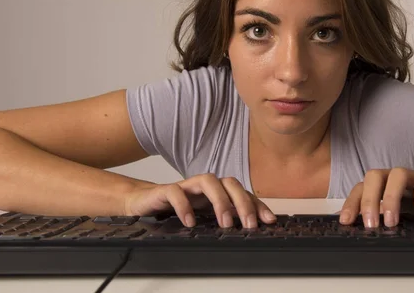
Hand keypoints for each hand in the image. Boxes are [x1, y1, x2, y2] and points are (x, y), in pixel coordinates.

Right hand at [123, 174, 276, 228]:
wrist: (144, 202)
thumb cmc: (178, 208)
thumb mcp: (204, 216)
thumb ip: (223, 219)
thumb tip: (247, 231)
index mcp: (217, 191)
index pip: (243, 193)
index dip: (257, 205)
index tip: (269, 221)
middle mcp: (205, 185)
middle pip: (230, 182)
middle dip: (242, 202)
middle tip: (249, 225)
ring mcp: (187, 186)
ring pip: (208, 181)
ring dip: (219, 201)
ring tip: (224, 223)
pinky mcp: (166, 190)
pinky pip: (176, 192)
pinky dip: (184, 206)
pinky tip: (190, 222)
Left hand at [338, 168, 413, 227]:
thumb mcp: (399, 217)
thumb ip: (379, 219)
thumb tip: (353, 231)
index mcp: (383, 186)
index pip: (360, 187)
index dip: (352, 202)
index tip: (346, 222)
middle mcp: (395, 179)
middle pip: (374, 176)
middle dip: (369, 199)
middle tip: (371, 225)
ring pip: (398, 174)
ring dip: (391, 197)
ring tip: (392, 222)